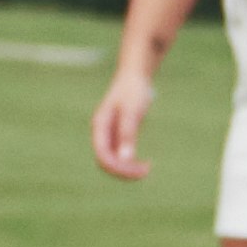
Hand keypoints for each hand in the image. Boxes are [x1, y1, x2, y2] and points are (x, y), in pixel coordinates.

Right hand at [85, 65, 152, 180]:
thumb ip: (127, 134)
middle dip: (123, 170)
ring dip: (127, 168)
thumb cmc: (133, 90)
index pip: (102, 156)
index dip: (118, 168)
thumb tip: (125, 159)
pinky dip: (130, 161)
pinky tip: (144, 163)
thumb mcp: (132, 112)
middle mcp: (101, 132)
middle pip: (106, 161)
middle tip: (146, 171)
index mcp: (99, 126)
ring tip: (147, 169)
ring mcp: (108, 133)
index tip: (139, 171)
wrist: (135, 74)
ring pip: (112, 160)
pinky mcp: (117, 133)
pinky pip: (119, 154)